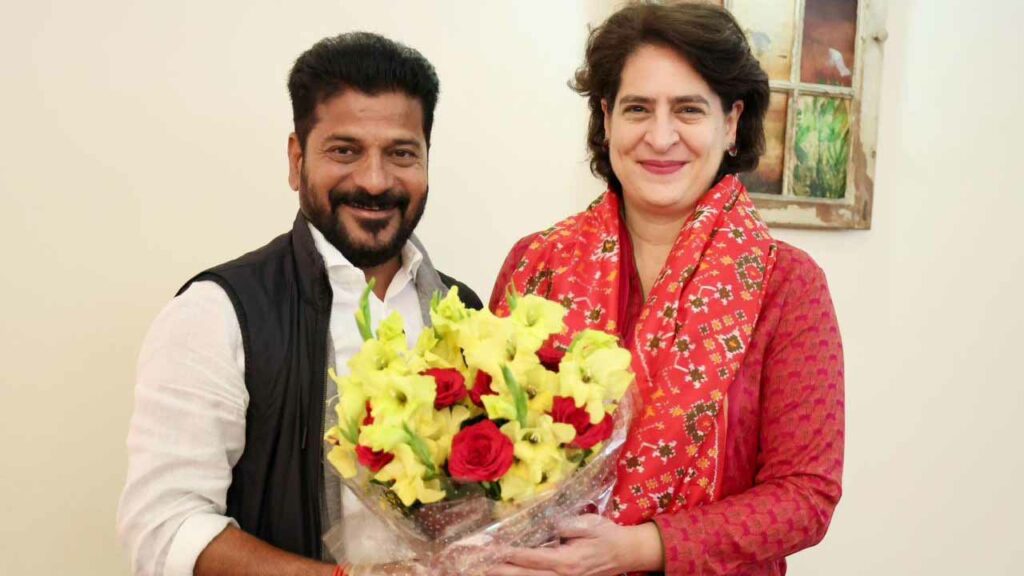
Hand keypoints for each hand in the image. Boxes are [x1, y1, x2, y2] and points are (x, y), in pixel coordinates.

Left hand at [486, 515, 662, 575]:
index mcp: (567, 561)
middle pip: (525, 575)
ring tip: (487, 571)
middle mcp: (562, 575)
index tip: (492, 548)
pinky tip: (509, 572)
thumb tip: (547, 522)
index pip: (532, 558)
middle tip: (479, 564)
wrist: (626, 553)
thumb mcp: (589, 524)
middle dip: (501, 569)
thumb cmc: (607, 535)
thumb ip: (566, 524)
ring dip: (508, 575)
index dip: (510, 553)